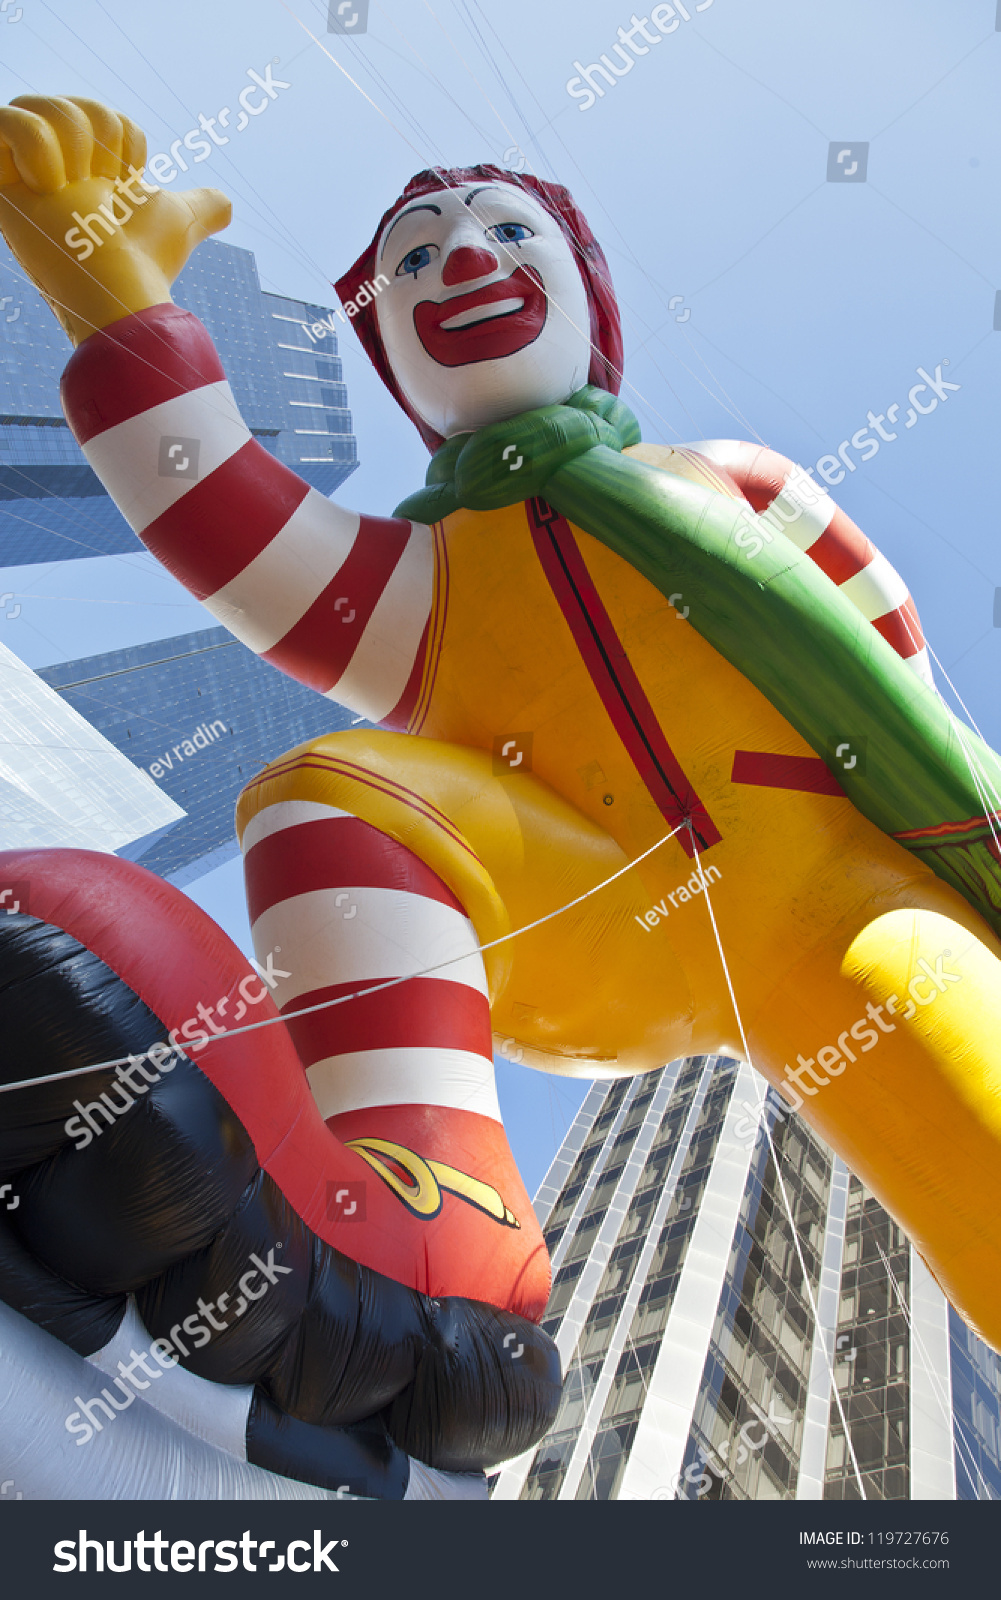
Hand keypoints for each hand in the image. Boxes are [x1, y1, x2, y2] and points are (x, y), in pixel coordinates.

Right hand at [0, 95, 230, 345]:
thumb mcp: (180, 221)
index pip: (101, 115)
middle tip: (98, 188)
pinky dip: (35, 148)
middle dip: (97, 137)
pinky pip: (6, 118)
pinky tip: (47, 188)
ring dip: (71, 148)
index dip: (122, 140)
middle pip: (70, 103)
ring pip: (39, 104)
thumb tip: (226, 206)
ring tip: (71, 191)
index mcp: (84, 170)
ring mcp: (18, 172)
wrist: (118, 283)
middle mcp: (48, 166)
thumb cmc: (144, 260)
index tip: (124, 184)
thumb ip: (202, 208)